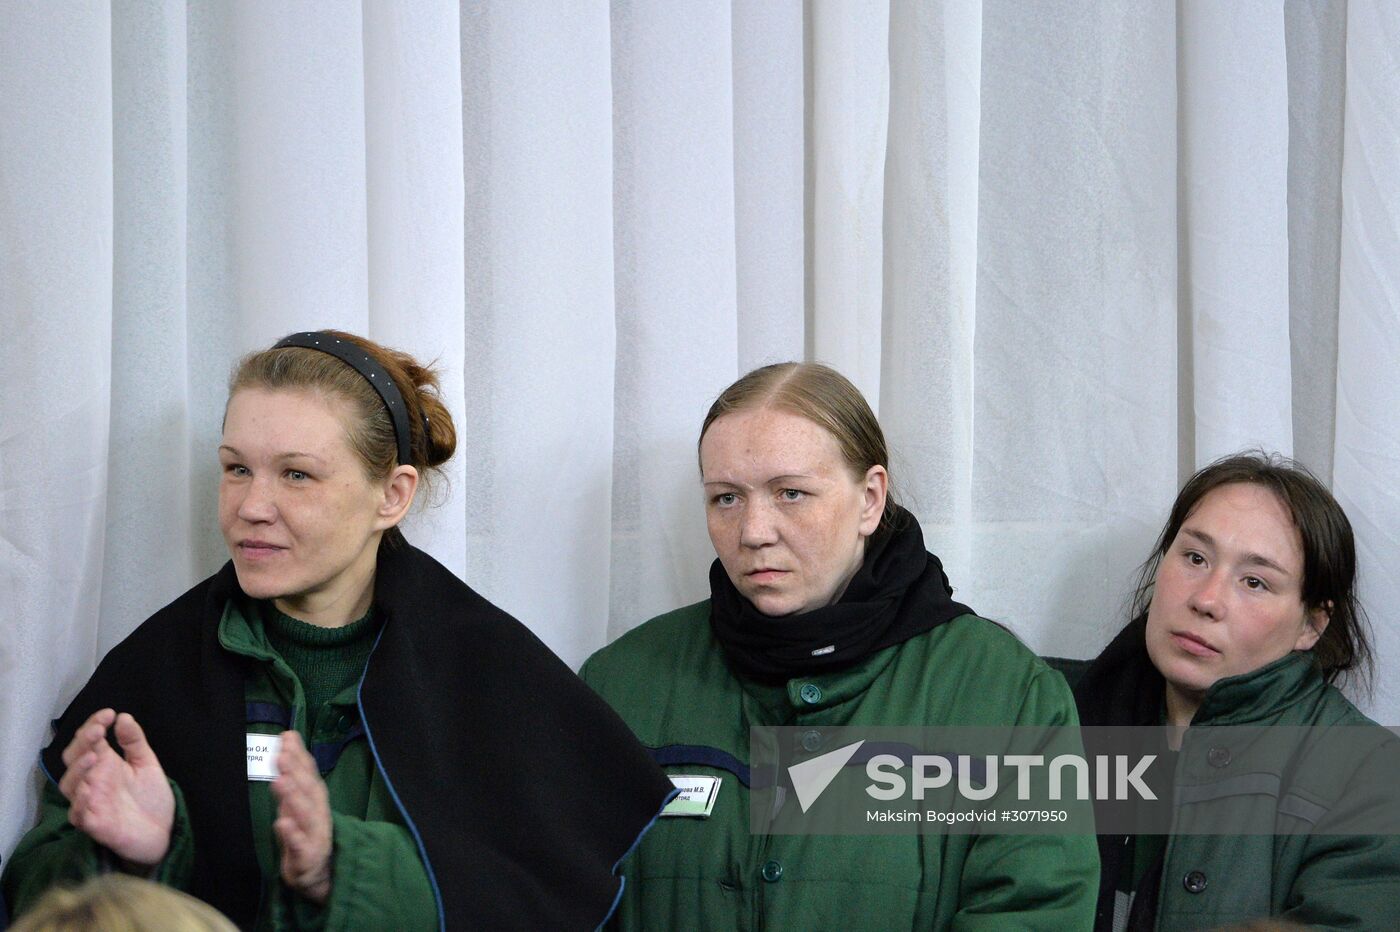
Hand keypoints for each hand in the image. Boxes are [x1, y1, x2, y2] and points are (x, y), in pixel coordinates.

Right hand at [58, 709, 174, 867]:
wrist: (165, 830)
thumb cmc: (150, 797)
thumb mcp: (146, 763)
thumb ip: (135, 741)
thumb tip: (123, 717)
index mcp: (104, 764)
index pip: (87, 742)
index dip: (93, 726)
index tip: (108, 714)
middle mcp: (92, 782)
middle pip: (73, 760)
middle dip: (82, 744)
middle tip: (98, 731)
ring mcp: (90, 803)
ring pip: (69, 786)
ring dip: (78, 770)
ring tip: (94, 756)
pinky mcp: (94, 824)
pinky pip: (78, 814)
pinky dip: (79, 801)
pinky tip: (87, 789)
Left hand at [272, 731, 332, 903]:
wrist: (320, 875)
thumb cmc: (305, 834)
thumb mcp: (299, 802)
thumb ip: (294, 772)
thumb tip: (287, 737)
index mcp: (315, 799)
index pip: (308, 773)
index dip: (299, 755)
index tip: (287, 736)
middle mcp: (318, 813)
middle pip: (308, 790)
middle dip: (296, 772)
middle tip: (282, 754)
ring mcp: (314, 835)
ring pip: (305, 814)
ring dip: (294, 797)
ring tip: (280, 781)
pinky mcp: (306, 857)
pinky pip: (299, 845)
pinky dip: (291, 834)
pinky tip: (281, 823)